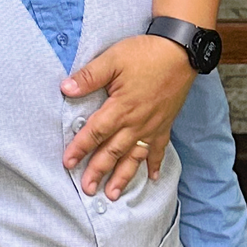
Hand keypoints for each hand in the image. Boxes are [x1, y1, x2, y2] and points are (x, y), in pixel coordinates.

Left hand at [60, 34, 195, 195]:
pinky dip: (155, 164)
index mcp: (121, 107)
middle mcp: (136, 122)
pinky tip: (153, 178)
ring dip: (123, 176)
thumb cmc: (145, 54)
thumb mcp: (113, 59)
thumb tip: (65, 88)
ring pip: (134, 157)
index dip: (80, 148)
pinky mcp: (165, 124)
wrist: (181, 52)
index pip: (95, 132)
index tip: (68, 163)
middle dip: (99, 171)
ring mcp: (152, 126)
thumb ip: (90, 76)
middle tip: (88, 190)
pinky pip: (159, 149)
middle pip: (113, 151)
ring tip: (113, 194)